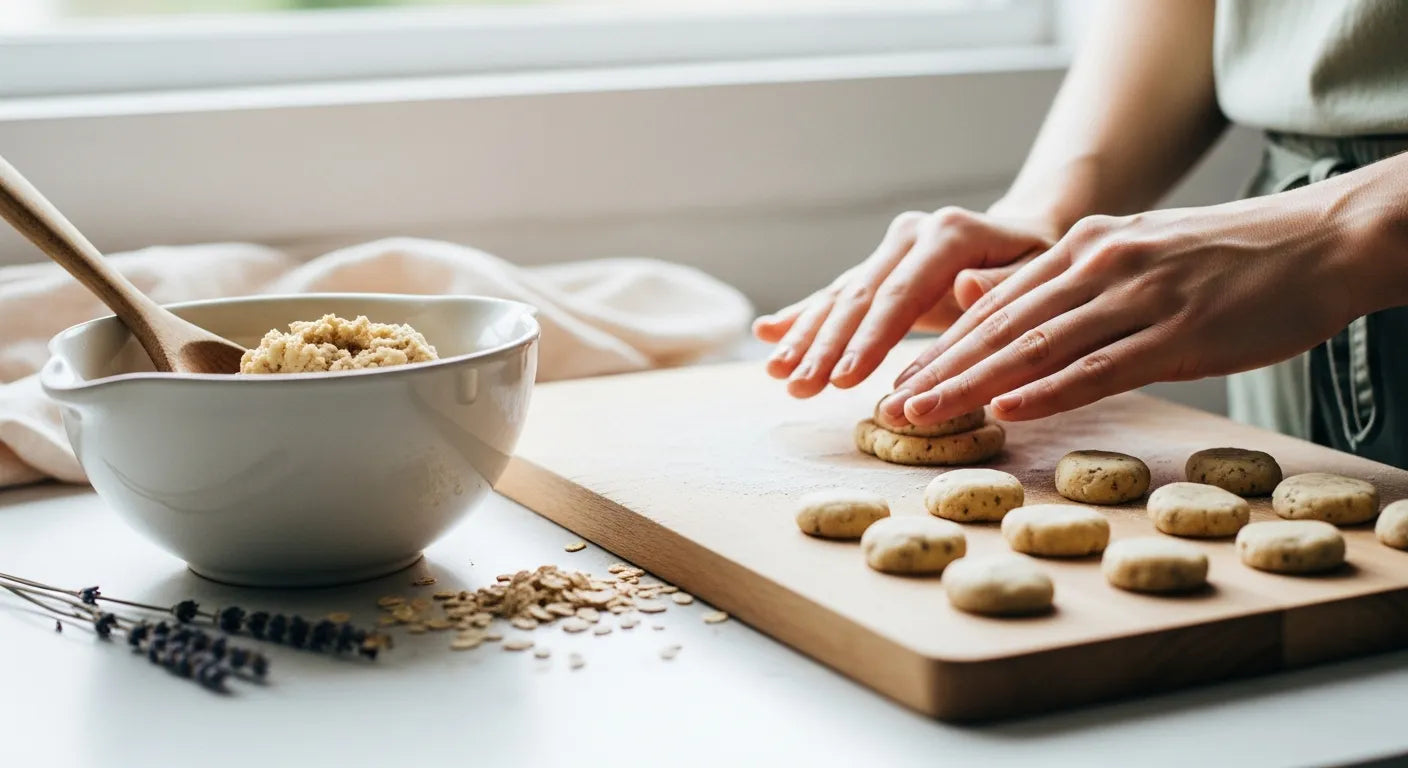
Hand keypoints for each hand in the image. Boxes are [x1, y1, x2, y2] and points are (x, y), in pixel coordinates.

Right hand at [753, 208, 1057, 398]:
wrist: (1028, 235)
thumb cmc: (1041, 266)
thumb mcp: (1040, 273)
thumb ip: (1004, 283)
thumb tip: (965, 287)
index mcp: (949, 234)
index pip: (899, 294)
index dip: (867, 340)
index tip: (842, 380)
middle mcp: (911, 234)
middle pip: (859, 298)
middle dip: (825, 347)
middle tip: (799, 387)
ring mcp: (889, 249)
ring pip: (839, 298)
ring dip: (805, 338)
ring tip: (777, 374)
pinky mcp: (877, 268)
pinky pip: (835, 294)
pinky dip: (801, 316)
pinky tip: (766, 332)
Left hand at [879, 195, 1368, 425]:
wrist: (1320, 241)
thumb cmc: (1221, 259)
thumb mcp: (1126, 253)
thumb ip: (1050, 280)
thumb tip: (968, 292)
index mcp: (1082, 248)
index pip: (994, 306)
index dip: (941, 348)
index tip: (899, 383)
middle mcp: (1099, 265)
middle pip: (1001, 327)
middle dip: (939, 370)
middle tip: (890, 410)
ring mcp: (1138, 296)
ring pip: (1037, 347)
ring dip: (974, 384)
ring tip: (924, 415)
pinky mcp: (1180, 331)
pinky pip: (1103, 366)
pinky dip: (1051, 389)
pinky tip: (1009, 409)